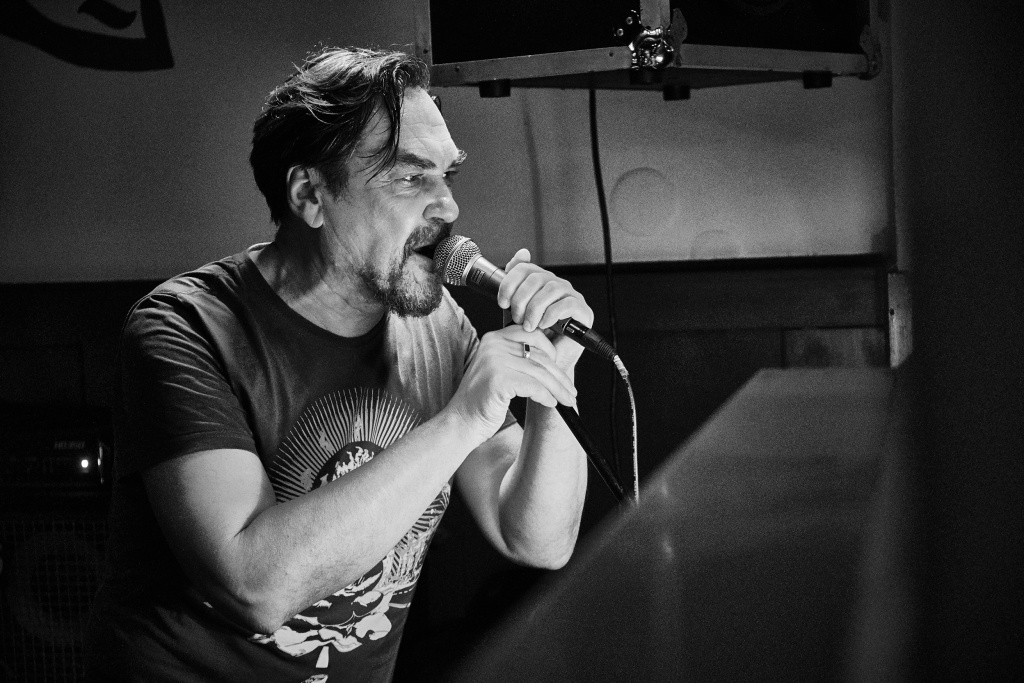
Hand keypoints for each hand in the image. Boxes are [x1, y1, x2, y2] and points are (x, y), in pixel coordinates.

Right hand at [447, 326, 577, 441]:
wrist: (461, 422)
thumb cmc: (483, 400)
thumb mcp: (500, 370)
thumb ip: (518, 359)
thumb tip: (552, 359)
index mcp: (494, 338)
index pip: (533, 335)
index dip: (552, 351)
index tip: (560, 369)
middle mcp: (493, 345)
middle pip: (539, 355)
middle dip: (559, 375)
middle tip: (570, 390)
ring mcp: (495, 361)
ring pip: (540, 372)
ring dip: (557, 389)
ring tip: (566, 400)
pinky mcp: (499, 379)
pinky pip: (534, 386)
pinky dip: (546, 396)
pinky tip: (551, 403)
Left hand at [497, 249, 594, 370]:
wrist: (546, 362)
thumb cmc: (531, 337)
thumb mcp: (515, 310)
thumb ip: (515, 285)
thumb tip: (522, 252)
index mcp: (540, 281)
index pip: (525, 268)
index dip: (510, 283)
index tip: (502, 302)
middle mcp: (556, 285)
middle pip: (537, 278)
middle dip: (521, 300)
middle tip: (517, 319)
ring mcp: (571, 297)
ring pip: (551, 289)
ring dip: (535, 309)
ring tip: (530, 326)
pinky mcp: (582, 312)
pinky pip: (567, 304)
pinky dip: (551, 314)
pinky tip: (544, 325)